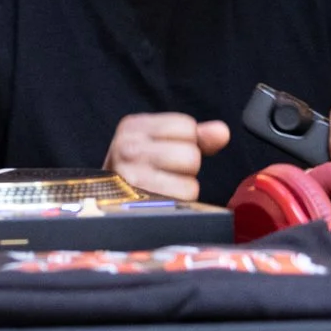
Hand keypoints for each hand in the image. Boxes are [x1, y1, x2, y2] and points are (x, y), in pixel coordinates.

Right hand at [105, 113, 230, 202]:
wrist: (107, 202)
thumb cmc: (140, 169)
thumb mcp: (161, 143)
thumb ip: (195, 136)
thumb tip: (222, 132)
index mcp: (133, 126)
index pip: (186, 126)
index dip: (186, 141)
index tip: (166, 151)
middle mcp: (128, 148)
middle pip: (190, 154)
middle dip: (186, 166)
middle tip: (166, 173)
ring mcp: (132, 177)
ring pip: (190, 180)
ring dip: (184, 187)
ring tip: (163, 187)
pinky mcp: (142, 204)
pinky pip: (183, 201)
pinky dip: (180, 203)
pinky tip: (163, 202)